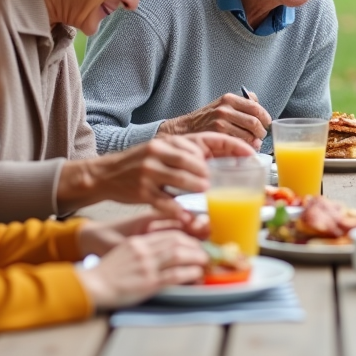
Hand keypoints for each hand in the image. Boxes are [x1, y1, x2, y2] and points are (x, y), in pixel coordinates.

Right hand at [59, 134, 245, 213]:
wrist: (104, 174)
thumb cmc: (140, 164)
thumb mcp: (162, 152)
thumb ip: (188, 154)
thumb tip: (221, 160)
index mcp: (169, 141)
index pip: (206, 140)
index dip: (231, 146)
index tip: (250, 153)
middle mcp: (159, 153)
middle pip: (196, 162)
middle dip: (211, 174)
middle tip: (219, 182)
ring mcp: (149, 172)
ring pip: (184, 180)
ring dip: (198, 188)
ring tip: (204, 191)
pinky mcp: (142, 191)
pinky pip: (166, 202)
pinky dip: (179, 210)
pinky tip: (188, 215)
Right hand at [75, 231, 208, 310]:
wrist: (93, 286)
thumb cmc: (107, 273)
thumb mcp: (124, 253)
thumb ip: (143, 249)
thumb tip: (164, 253)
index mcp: (138, 242)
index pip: (169, 234)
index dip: (186, 238)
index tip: (194, 244)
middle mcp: (144, 250)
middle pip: (177, 241)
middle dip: (195, 246)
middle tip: (203, 253)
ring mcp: (147, 266)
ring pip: (179, 255)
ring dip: (196, 258)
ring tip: (204, 262)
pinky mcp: (148, 282)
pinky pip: (174, 275)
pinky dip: (189, 273)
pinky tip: (196, 274)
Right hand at [159, 93, 271, 148]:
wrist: (186, 127)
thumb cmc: (207, 118)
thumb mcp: (223, 104)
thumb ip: (241, 102)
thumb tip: (258, 103)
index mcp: (229, 99)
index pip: (255, 107)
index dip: (265, 117)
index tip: (266, 123)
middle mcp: (225, 109)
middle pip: (254, 122)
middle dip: (261, 131)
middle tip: (261, 135)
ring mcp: (220, 123)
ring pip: (248, 135)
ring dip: (255, 141)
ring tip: (253, 142)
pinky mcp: (217, 135)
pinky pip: (238, 143)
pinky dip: (245, 147)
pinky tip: (243, 147)